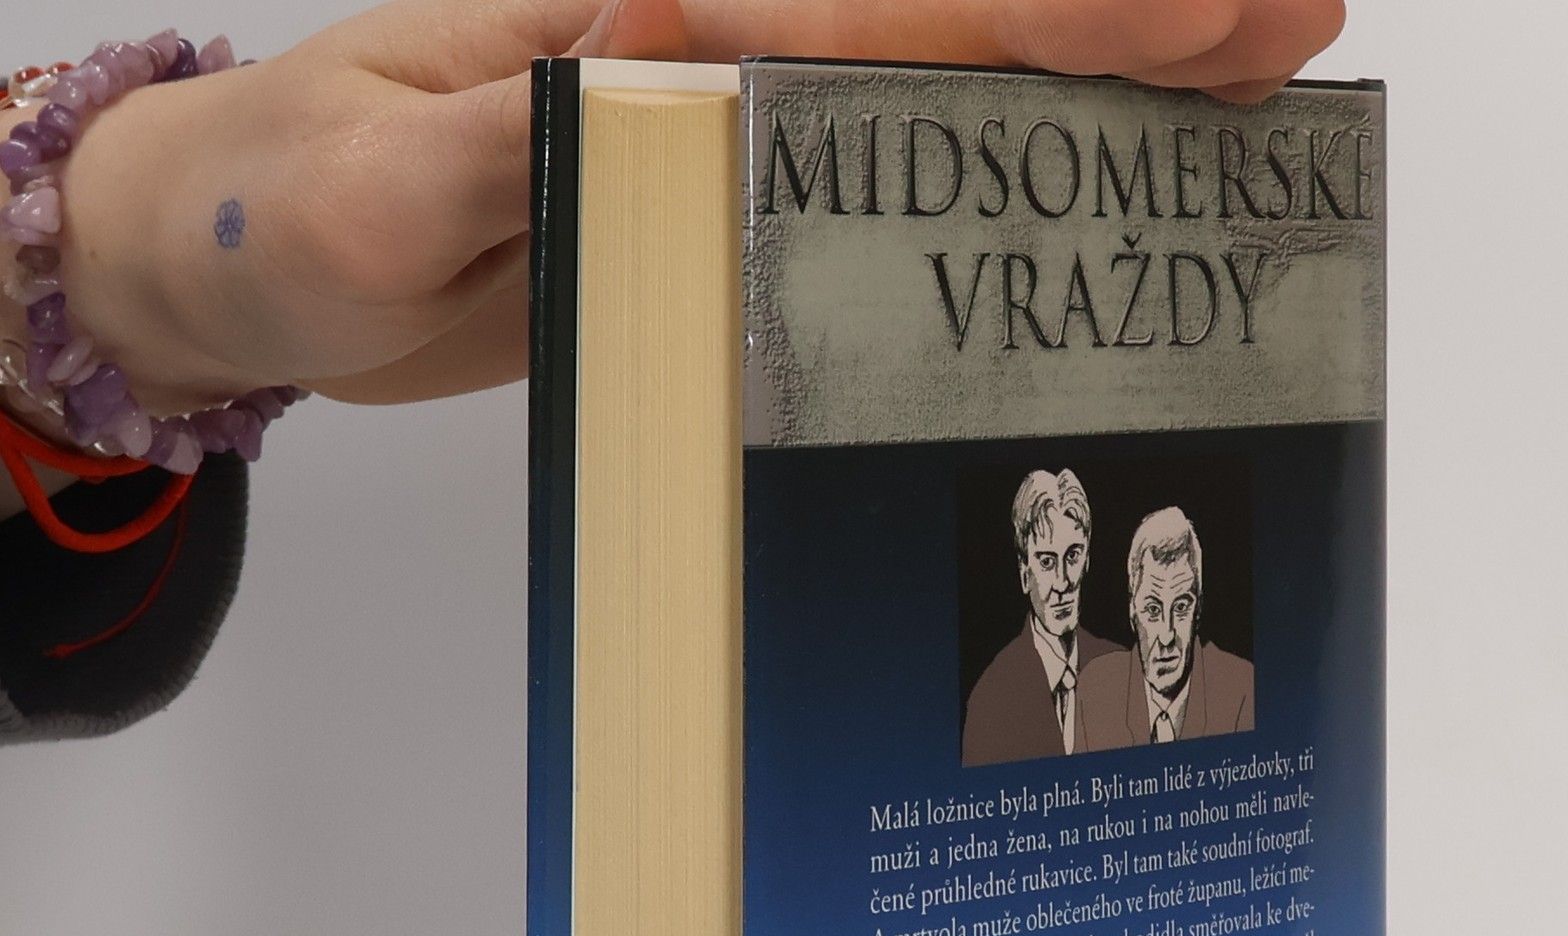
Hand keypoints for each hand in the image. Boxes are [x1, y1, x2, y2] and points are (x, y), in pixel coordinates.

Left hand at [37, 0, 1346, 413]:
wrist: (251, 253)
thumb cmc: (289, 206)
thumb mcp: (372, 186)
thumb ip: (519, 140)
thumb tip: (659, 88)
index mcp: (636, 25)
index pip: (867, 13)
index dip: (1031, 15)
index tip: (1184, 15)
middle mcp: (704, 51)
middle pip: (942, 21)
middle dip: (1116, 18)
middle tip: (1288, 18)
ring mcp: (727, 115)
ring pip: (941, 82)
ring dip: (1095, 73)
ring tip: (1252, 63)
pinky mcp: (727, 186)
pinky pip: (891, 158)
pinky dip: (1003, 153)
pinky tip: (1100, 158)